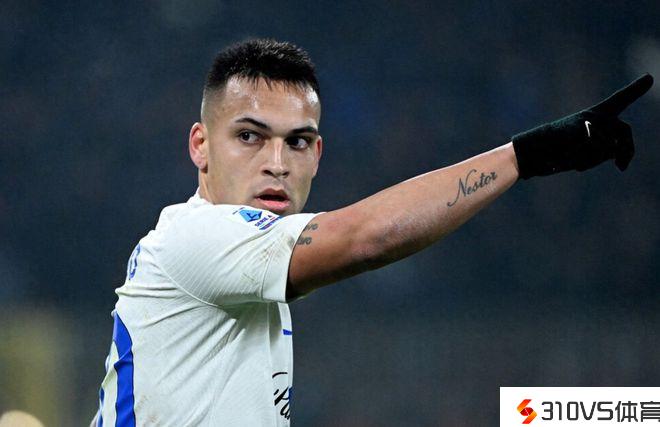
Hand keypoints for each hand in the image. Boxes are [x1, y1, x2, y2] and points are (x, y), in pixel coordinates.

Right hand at [512, 74, 653, 178]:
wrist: (534, 152)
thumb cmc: (558, 153)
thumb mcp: (585, 151)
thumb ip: (605, 149)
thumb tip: (618, 154)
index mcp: (594, 116)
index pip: (619, 100)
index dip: (635, 89)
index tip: (649, 78)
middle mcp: (595, 115)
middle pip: (624, 130)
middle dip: (628, 150)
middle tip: (622, 167)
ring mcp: (591, 121)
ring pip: (610, 147)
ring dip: (594, 160)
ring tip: (574, 159)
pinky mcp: (586, 129)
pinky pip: (598, 152)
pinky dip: (586, 161)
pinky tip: (569, 159)